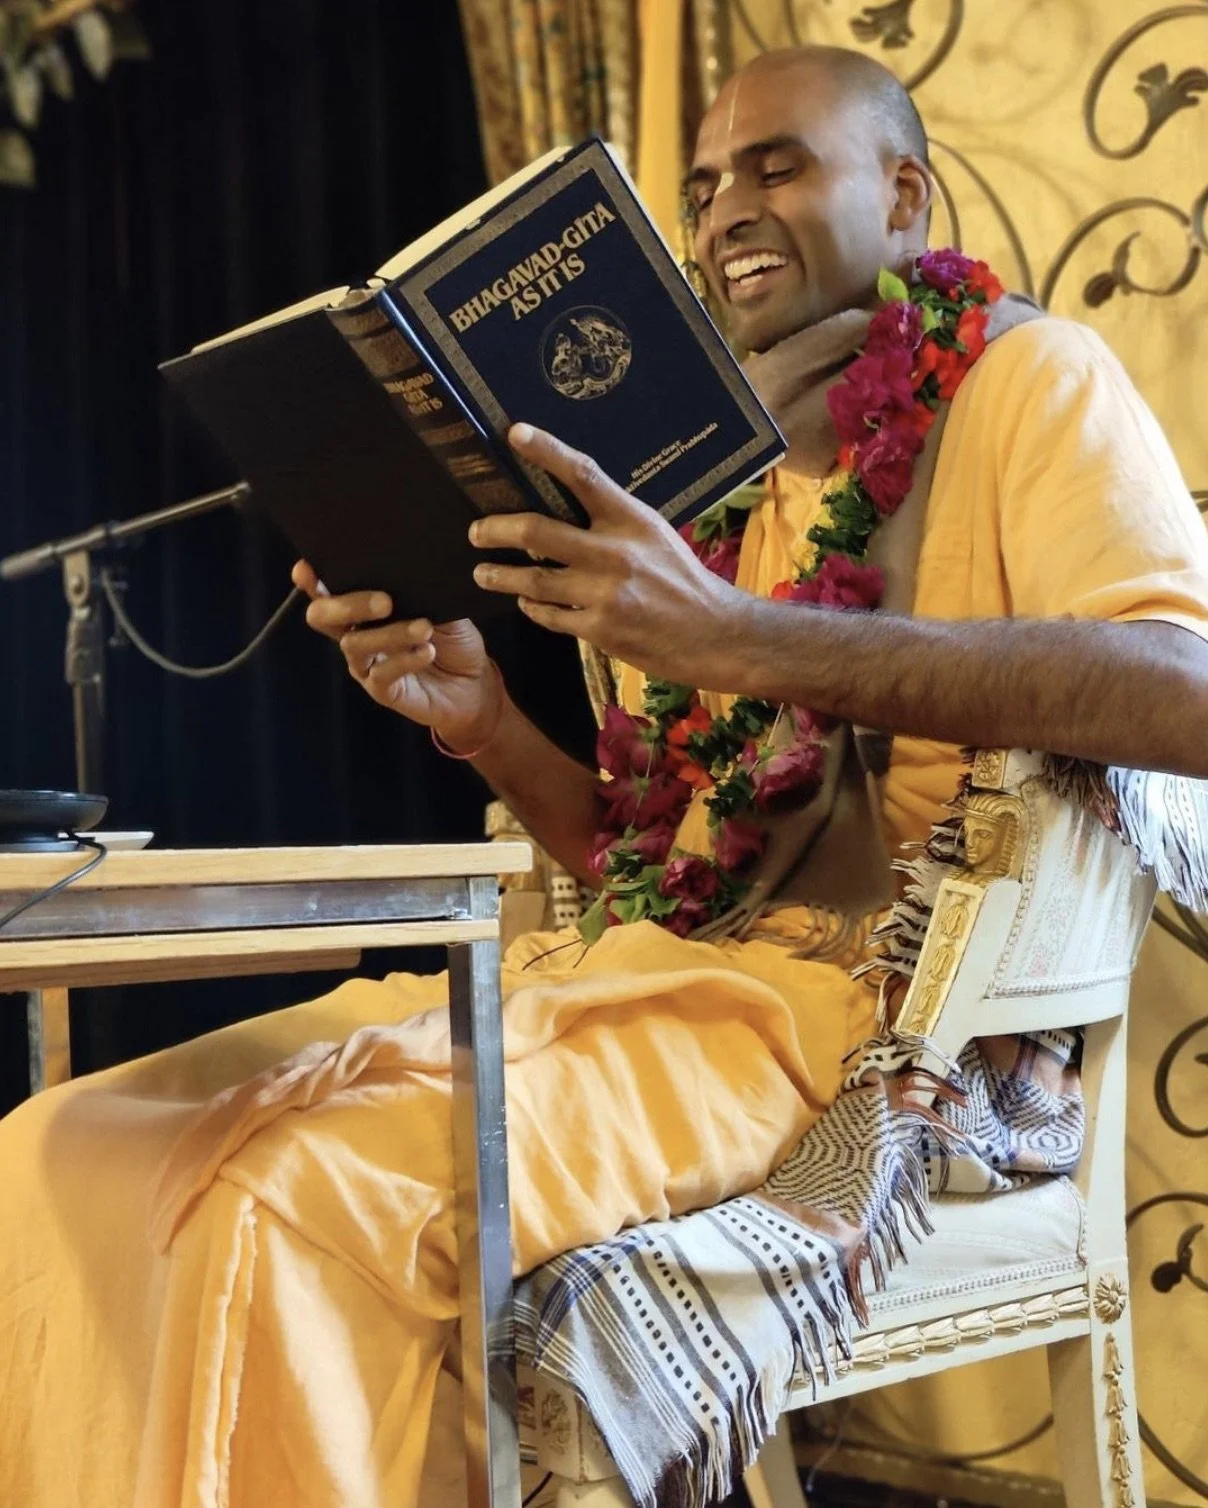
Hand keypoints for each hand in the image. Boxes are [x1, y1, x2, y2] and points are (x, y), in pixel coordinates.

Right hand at [291, 561, 503, 750]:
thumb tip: (410, 564)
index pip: (326, 591)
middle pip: (323, 617)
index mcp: (361, 608)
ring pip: (355, 644)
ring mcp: (365, 664)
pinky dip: (405, 660)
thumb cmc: (452, 637)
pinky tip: (427, 651)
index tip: (306, 568)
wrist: (473, 681)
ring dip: (390, 634)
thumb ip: (418, 588)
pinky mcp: (382, 691)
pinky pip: (382, 675)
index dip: (311, 581)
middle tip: (385, 601)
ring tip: (424, 628)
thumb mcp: (439, 605)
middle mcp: (355, 633)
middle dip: (347, 604)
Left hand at [468, 424, 745, 686]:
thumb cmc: (683, 580)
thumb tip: (566, 505)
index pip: (583, 475)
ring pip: (533, 579)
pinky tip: (525, 602)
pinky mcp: (599, 629)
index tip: (514, 433)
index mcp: (631, 520)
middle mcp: (615, 553)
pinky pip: (549, 615)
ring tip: (482, 571)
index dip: (547, 451)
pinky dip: (532, 607)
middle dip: (496, 529)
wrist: (714, 633)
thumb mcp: (655, 535)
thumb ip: (613, 521)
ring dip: (501, 574)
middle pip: (538, 531)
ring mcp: (604, 594)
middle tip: (476, 530)